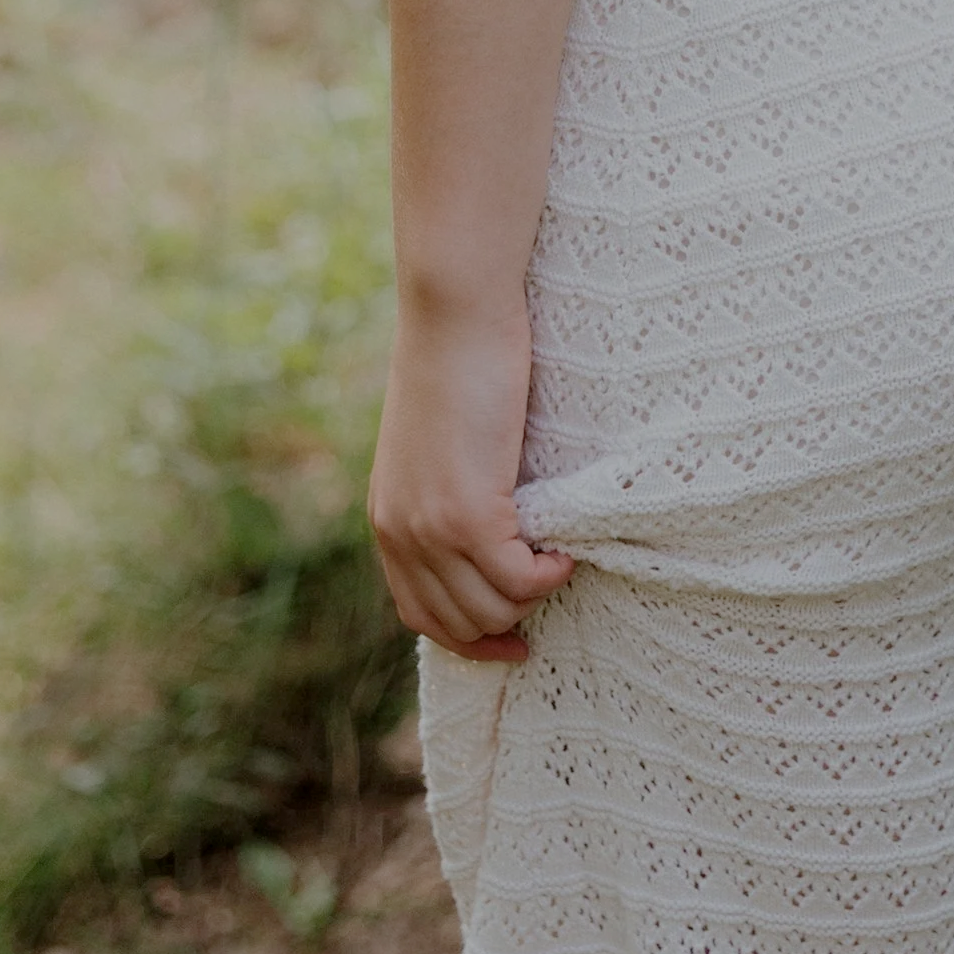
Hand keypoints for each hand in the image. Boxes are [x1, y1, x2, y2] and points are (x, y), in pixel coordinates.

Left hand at [368, 294, 573, 663]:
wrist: (454, 313)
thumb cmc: (457, 360)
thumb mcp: (436, 442)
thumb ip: (445, 492)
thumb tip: (488, 538)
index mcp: (388, 519)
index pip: (420, 614)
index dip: (469, 639)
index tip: (511, 640)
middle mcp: (402, 534)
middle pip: (459, 624)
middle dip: (508, 623)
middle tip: (546, 586)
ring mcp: (431, 529)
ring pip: (491, 609)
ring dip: (531, 597)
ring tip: (557, 558)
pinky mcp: (468, 513)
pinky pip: (518, 579)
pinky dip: (548, 575)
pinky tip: (565, 549)